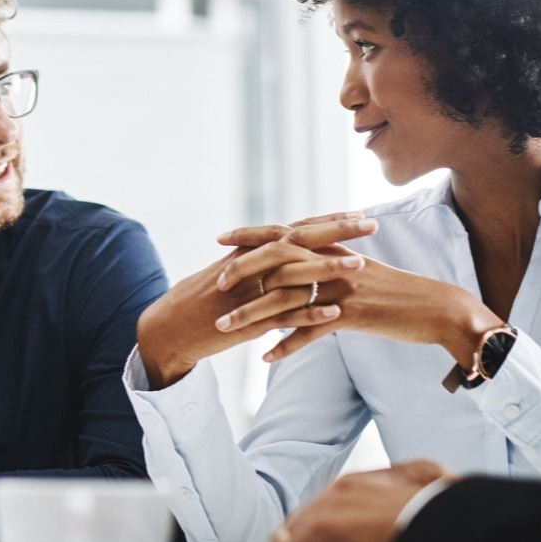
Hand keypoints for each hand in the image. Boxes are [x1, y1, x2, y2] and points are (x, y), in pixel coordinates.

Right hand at [136, 215, 376, 388]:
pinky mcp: (248, 321)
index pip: (294, 229)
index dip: (326, 221)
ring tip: (361, 266)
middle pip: (299, 242)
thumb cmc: (198, 302)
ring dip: (329, 269)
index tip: (357, 212)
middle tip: (371, 224)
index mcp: (248, 252)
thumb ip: (254, 261)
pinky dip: (309, 313)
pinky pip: (283, 316)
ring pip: (295, 276)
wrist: (169, 329)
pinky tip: (335, 313)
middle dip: (337, 231)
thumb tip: (282, 251)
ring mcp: (250, 293)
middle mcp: (250, 265)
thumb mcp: (226, 273)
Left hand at [217, 244, 498, 364]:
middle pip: (278, 262)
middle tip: (216, 284)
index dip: (252, 236)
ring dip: (252, 316)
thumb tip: (300, 267)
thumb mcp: (361, 271)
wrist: (437, 308)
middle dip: (243, 272)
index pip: (285, 235)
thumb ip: (330, 264)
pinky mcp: (352, 315)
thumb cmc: (397, 293)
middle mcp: (334, 262)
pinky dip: (287, 345)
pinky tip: (266, 357)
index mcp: (334, 248)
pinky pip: (311, 332)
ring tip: (225, 330)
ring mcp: (342, 287)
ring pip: (287, 299)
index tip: (222, 239)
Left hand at [262, 460, 450, 541]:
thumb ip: (416, 507)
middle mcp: (345, 489)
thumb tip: (433, 505)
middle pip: (309, 527)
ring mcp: (326, 509)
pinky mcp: (315, 536)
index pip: (337, 511)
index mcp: (375, 481)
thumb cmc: (460, 531)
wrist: (463, 535)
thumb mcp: (438, 507)